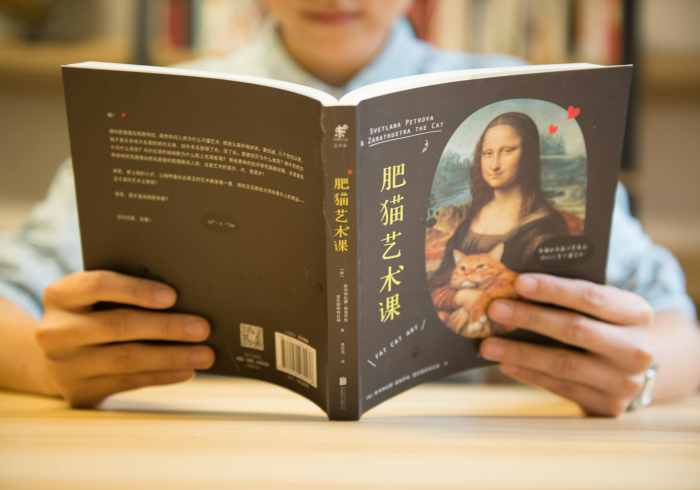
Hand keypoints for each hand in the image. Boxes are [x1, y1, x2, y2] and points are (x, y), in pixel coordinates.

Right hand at [35, 271, 214, 406]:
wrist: (58, 354)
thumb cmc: (91, 315)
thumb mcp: (95, 298)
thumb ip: (126, 293)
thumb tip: (185, 299)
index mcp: (61, 295)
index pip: (98, 285)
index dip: (137, 290)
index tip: (172, 296)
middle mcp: (56, 330)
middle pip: (119, 325)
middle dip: (167, 327)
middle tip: (202, 328)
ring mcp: (64, 365)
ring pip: (127, 359)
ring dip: (172, 356)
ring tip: (204, 354)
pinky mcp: (78, 391)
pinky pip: (128, 382)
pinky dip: (162, 376)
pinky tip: (186, 370)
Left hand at [479, 274, 654, 415]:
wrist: (631, 369)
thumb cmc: (605, 326)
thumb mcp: (602, 308)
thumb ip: (570, 298)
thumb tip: (517, 288)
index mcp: (636, 313)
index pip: (591, 296)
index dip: (554, 289)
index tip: (519, 282)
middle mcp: (636, 348)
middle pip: (575, 329)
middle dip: (530, 318)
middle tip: (495, 309)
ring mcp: (624, 381)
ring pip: (564, 364)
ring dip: (521, 353)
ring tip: (489, 345)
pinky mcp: (609, 406)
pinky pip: (561, 388)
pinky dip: (530, 375)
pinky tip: (506, 364)